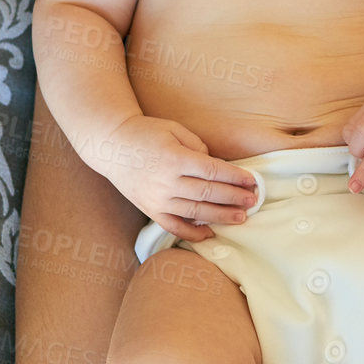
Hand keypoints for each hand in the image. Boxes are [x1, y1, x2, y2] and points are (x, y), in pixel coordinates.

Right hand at [100, 114, 256, 241]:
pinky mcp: (150, 210)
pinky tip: (210, 234)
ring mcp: (157, 199)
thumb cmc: (145, 133)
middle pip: (208, 193)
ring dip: (221, 216)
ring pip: (195, 212)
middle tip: (254, 200)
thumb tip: (215, 166)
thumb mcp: (174, 130)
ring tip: (241, 217)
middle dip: (234, 197)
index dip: (235, 177)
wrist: (110, 145)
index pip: (212, 171)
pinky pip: (173, 226)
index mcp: (174, 158)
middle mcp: (166, 182)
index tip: (252, 181)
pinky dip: (192, 233)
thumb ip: (197, 147)